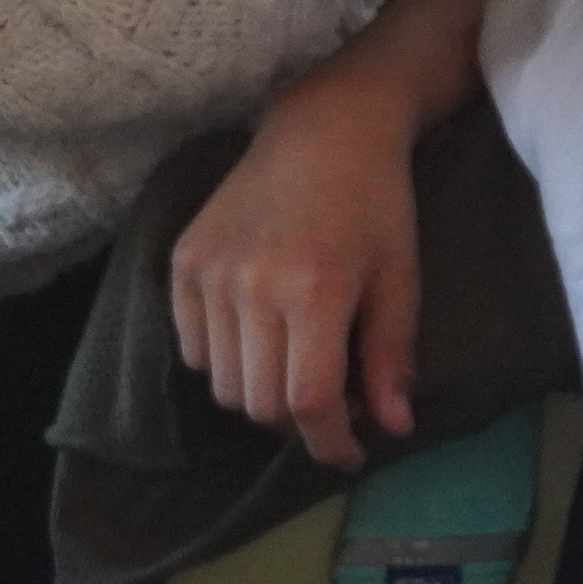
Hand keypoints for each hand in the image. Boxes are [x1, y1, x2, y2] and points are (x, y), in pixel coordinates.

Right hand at [168, 80, 419, 469]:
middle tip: (329, 403)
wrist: (321, 129)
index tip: (351, 453)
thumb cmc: (375, 204)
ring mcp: (209, 274)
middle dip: (298, 422)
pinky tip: (254, 337)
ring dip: (259, 393)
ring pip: (221, 384)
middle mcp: (251, 286)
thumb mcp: (400, 279)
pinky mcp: (182, 261)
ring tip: (291, 367)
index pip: (308, 402)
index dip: (330, 443)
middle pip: (260, 403)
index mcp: (314, 291)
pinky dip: (222, 361)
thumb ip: (391, 357)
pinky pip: (192, 348)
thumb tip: (394, 428)